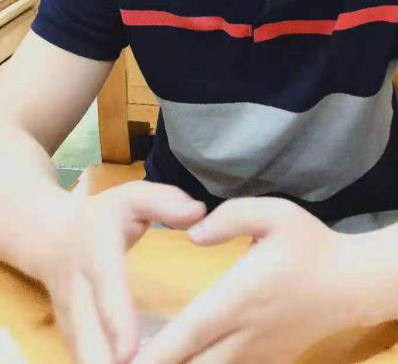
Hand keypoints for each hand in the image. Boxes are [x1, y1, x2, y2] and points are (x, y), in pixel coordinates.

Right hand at [35, 181, 205, 363]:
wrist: (50, 236)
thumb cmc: (103, 217)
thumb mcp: (133, 197)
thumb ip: (166, 202)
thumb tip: (199, 212)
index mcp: (97, 252)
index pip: (107, 286)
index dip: (117, 318)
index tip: (129, 351)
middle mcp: (78, 289)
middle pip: (85, 330)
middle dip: (101, 359)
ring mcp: (69, 316)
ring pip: (79, 349)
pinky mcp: (69, 334)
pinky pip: (83, 356)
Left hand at [132, 197, 364, 363]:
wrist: (353, 285)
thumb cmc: (311, 245)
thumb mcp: (277, 213)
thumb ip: (232, 217)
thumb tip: (193, 234)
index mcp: (241, 295)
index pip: (188, 331)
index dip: (153, 353)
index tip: (121, 360)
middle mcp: (244, 333)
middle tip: (118, 359)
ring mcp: (255, 355)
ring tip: (144, 358)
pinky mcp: (265, 363)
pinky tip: (183, 356)